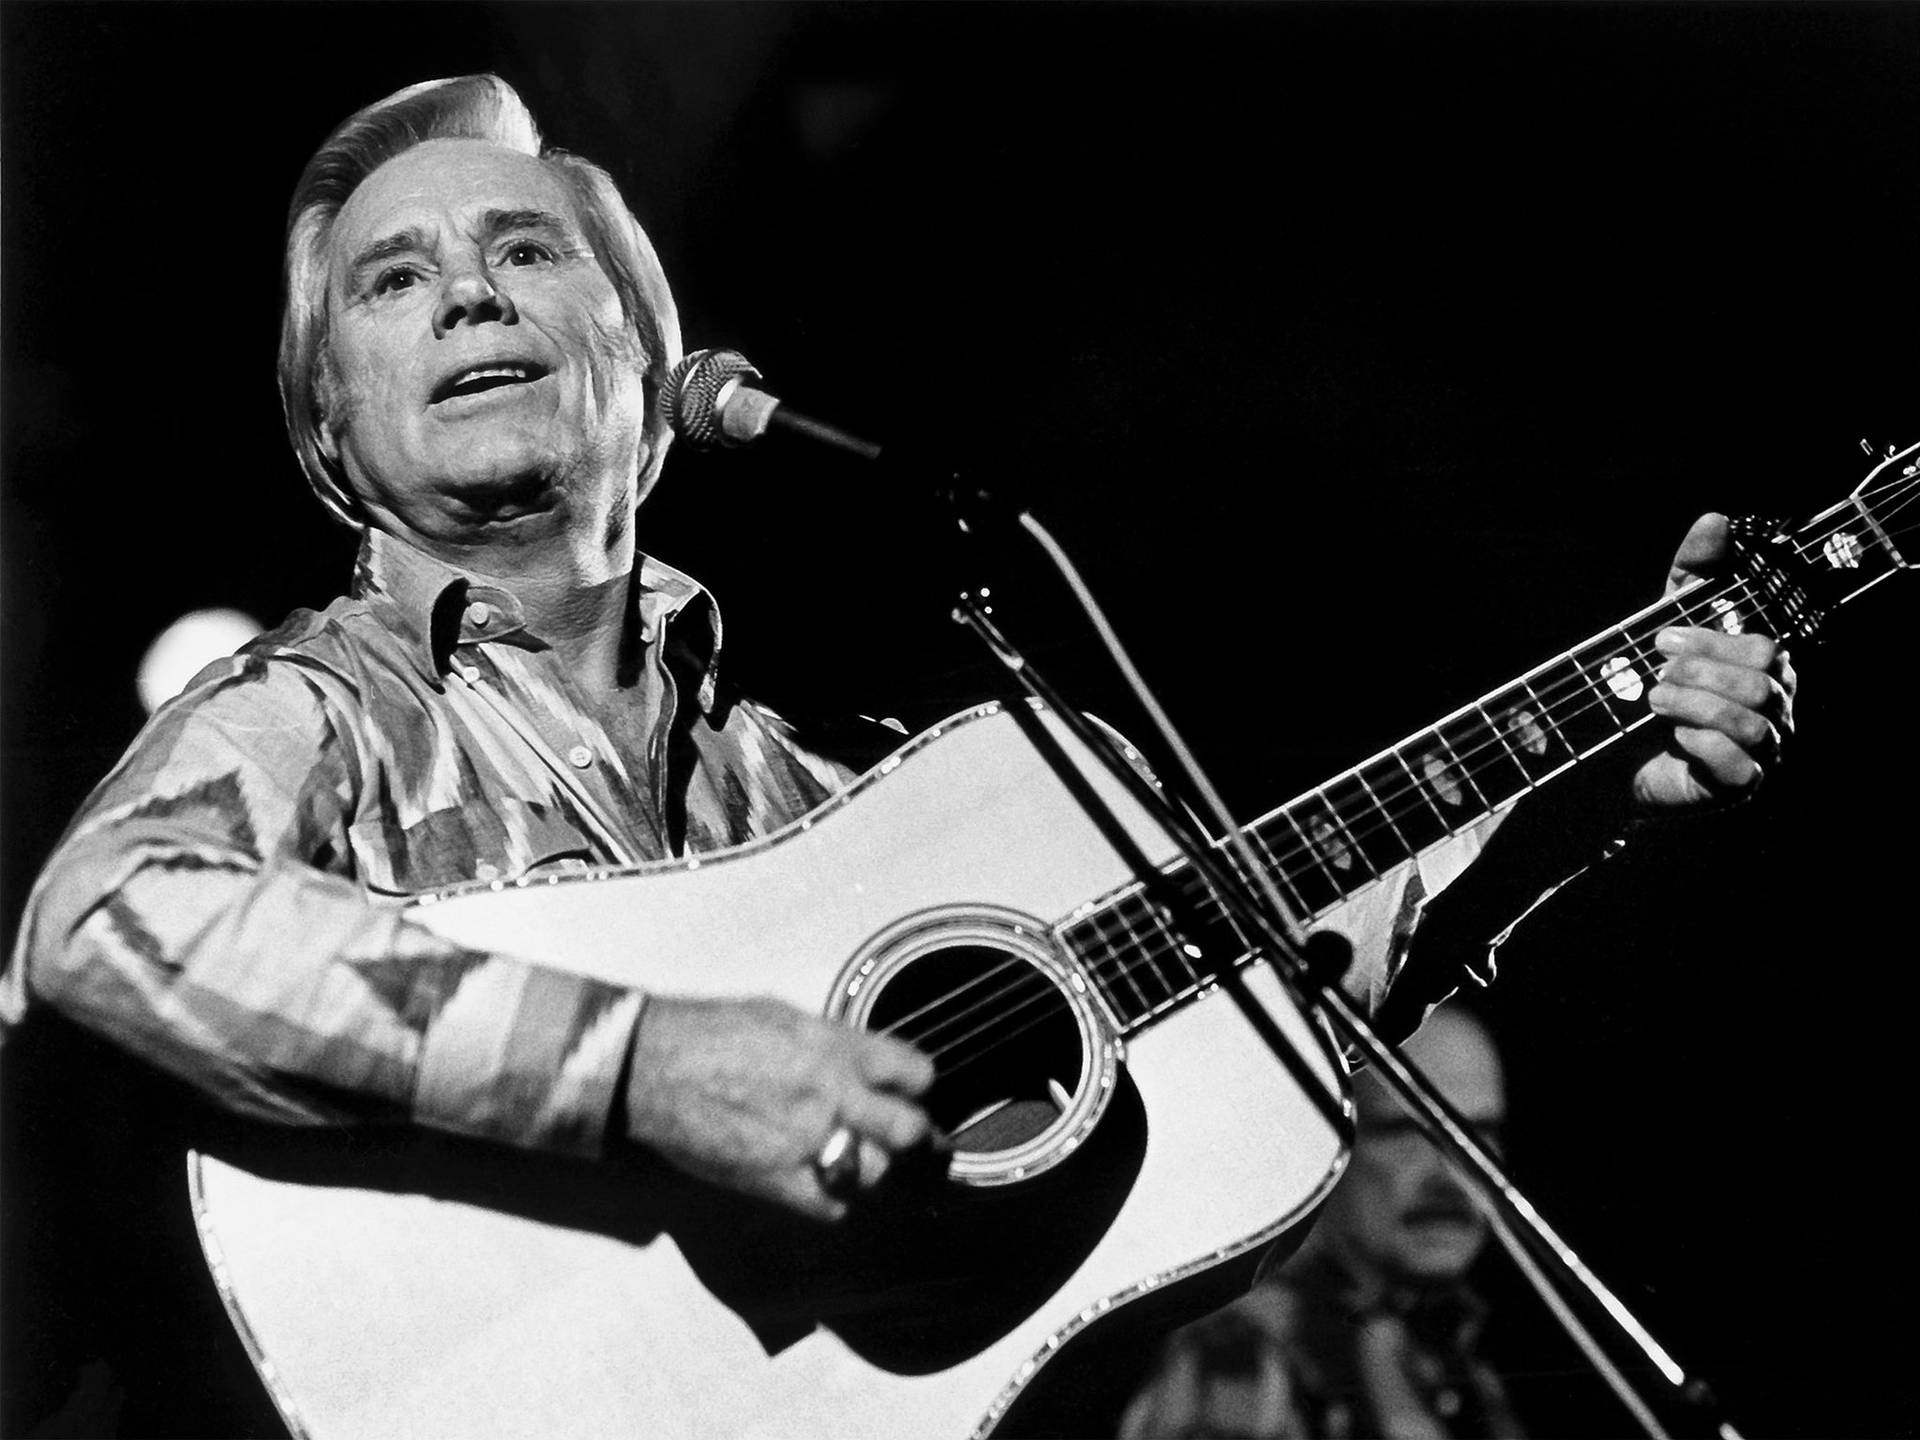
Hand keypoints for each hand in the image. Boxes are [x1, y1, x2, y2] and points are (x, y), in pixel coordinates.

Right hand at [621, 995, 935, 1219]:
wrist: (651, 1066)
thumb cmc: (708, 1032)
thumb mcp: (783, 1016)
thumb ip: (832, 1042)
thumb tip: (861, 1057)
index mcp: (835, 1048)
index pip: (914, 1071)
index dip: (915, 1083)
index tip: (908, 1088)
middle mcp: (830, 1095)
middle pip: (908, 1130)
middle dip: (908, 1132)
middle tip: (899, 1132)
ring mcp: (805, 1141)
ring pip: (874, 1172)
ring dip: (870, 1165)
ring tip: (853, 1154)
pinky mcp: (776, 1180)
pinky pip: (832, 1205)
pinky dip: (833, 1198)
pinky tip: (821, 1180)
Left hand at [1633, 514, 1797, 810]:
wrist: (1616, 756)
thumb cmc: (1656, 682)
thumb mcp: (1669, 621)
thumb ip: (1693, 572)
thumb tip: (1716, 517)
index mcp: (1767, 669)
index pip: (1764, 647)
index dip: (1712, 640)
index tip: (1660, 639)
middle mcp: (1777, 710)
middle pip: (1763, 681)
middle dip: (1702, 672)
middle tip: (1655, 672)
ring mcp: (1764, 752)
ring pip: (1753, 721)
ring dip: (1694, 705)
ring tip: (1653, 701)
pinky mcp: (1740, 787)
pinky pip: (1742, 766)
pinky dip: (1703, 745)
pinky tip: (1674, 737)